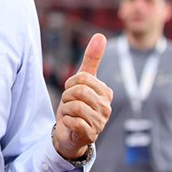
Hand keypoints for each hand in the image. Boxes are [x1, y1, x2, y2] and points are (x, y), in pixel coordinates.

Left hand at [53, 33, 112, 159]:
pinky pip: (73, 121)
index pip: (82, 78)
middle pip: (78, 91)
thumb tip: (100, 35)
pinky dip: (66, 121)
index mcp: (106, 92)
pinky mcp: (90, 136)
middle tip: (69, 104)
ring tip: (70, 114)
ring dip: (65, 109)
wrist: (69, 133)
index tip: (71, 91)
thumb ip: (92, 59)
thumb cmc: (76, 104)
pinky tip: (70, 124)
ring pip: (74, 106)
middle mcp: (106, 107)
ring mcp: (100, 123)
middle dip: (67, 96)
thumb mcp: (82, 80)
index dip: (70, 83)